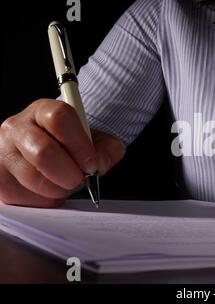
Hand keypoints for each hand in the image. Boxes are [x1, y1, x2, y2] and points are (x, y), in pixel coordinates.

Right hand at [0, 99, 125, 207]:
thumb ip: (107, 150)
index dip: (79, 144)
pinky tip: (49, 190)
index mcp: (43, 111)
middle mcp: (17, 127)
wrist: (47, 155)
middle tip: (79, 179)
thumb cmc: (72, 146)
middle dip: (69, 173)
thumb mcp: (97, 141)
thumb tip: (99, 165)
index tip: (91, 163)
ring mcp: (3, 152)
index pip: (59, 118)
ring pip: (34, 178)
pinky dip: (44, 199)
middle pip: (43, 151)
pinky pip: (25, 196)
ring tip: (64, 183)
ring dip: (58, 188)